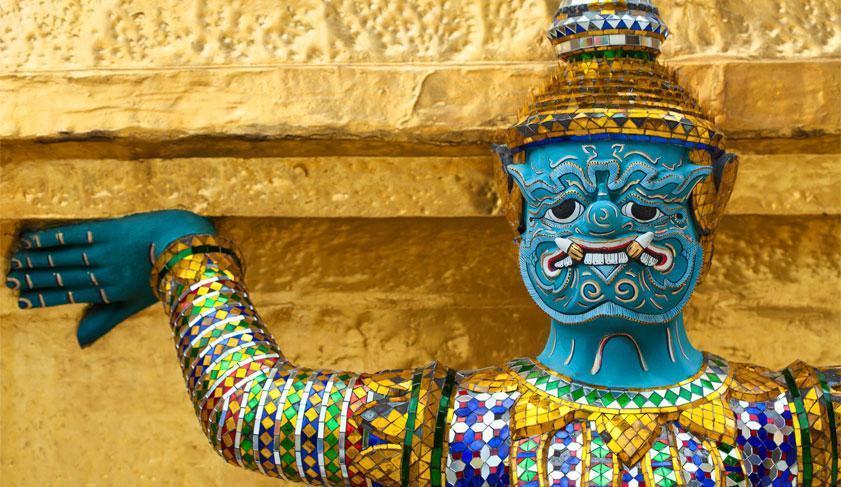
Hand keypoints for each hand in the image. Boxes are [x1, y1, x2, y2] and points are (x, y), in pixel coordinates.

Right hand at [5, 210, 214, 345]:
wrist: (184, 242)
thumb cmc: (162, 273)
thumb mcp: (136, 303)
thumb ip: (106, 319)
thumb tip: (79, 343)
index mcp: (111, 292)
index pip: (70, 295)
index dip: (45, 298)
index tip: (21, 300)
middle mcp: (105, 273)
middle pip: (62, 276)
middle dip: (34, 279)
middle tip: (9, 280)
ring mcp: (107, 251)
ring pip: (64, 257)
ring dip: (36, 259)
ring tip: (14, 262)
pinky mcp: (110, 230)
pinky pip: (74, 234)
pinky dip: (51, 238)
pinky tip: (32, 240)